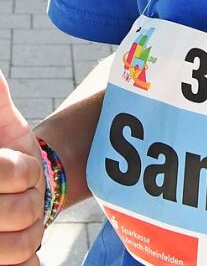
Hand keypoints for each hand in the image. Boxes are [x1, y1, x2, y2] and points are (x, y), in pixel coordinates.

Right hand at [0, 70, 45, 263]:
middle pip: (23, 211)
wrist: (5, 189)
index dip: (22, 170)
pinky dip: (29, 261)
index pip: (9, 172)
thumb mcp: (0, 123)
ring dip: (34, 227)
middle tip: (25, 192)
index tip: (20, 165)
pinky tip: (24, 248)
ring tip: (22, 214)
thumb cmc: (1, 152)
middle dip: (32, 198)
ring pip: (24, 244)